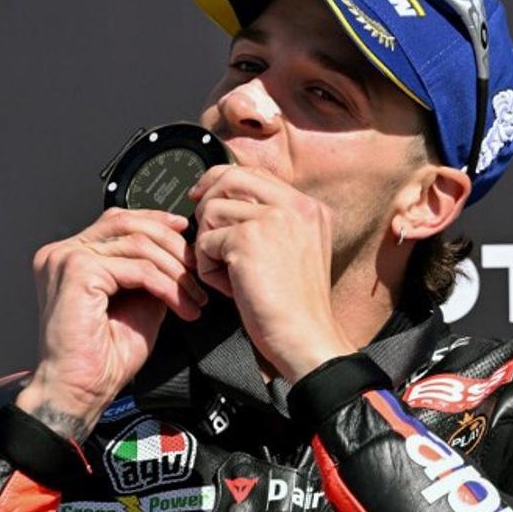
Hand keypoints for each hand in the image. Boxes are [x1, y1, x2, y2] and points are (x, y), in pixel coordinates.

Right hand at [15, 208, 207, 441]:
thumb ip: (148, 275)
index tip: (185, 232)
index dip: (155, 220)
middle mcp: (63, 252)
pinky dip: (166, 287)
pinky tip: (181, 306)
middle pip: (129, 223)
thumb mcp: (136, 305)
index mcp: (71, 256)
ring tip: (194, 298)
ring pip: (138, 244)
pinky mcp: (78, 271)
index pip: (117, 220)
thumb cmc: (100, 359)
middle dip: (172, 246)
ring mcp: (67, 258)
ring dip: (176, 272)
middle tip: (197, 273)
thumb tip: (176, 258)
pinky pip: (137, 268)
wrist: (79, 391)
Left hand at [189, 165, 355, 381]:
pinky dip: (208, 268)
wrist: (306, 337)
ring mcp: (273, 219)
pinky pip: (205, 241)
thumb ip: (273, 223)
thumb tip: (227, 203)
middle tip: (202, 231)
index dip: (223, 182)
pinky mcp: (248, 240)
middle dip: (206, 202)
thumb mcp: (296, 252)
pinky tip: (230, 288)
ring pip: (212, 209)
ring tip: (228, 274)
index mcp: (310, 208)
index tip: (205, 197)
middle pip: (230, 177)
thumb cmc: (297, 307)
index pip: (256, 174)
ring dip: (209, 244)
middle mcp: (295, 206)